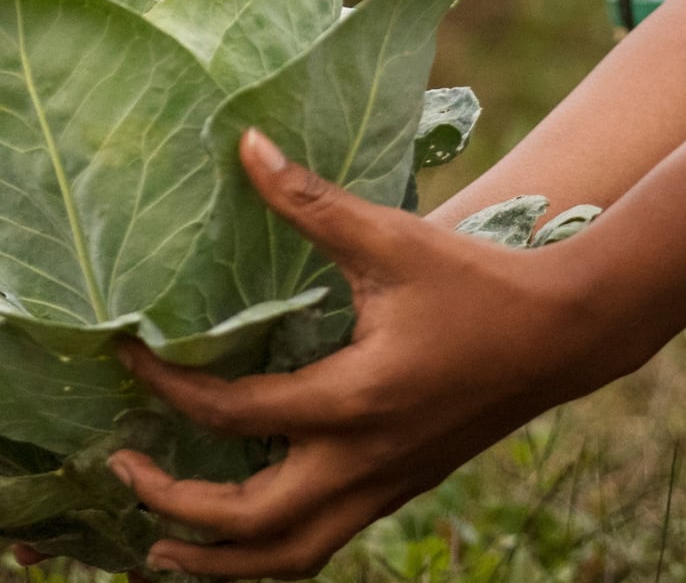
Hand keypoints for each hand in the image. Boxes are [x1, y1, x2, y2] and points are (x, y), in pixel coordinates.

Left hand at [105, 131, 640, 579]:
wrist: (564, 334)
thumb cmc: (476, 282)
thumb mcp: (391, 238)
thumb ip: (312, 200)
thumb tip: (246, 144)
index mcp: (353, 400)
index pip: (232, 414)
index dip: (167, 388)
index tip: (126, 356)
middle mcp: (363, 461)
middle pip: (249, 522)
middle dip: (173, 510)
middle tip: (121, 469)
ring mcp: (384, 485)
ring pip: (289, 556)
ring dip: (219, 562)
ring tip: (159, 552)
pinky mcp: (401, 487)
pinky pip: (321, 541)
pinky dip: (271, 548)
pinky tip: (243, 525)